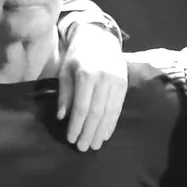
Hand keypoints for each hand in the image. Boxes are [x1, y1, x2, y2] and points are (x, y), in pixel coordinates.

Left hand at [54, 20, 126, 150]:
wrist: (100, 38)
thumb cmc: (78, 56)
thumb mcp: (66, 71)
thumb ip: (65, 94)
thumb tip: (62, 117)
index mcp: (87, 74)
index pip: (82, 106)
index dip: (76, 125)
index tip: (71, 139)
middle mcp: (104, 79)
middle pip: (97, 112)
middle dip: (88, 132)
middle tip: (82, 148)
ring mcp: (117, 82)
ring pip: (109, 112)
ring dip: (101, 131)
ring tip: (94, 145)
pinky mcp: (124, 85)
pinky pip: (118, 108)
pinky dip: (111, 123)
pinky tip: (105, 134)